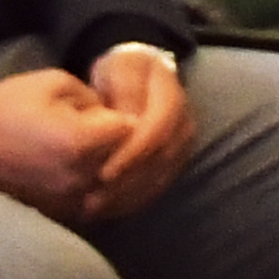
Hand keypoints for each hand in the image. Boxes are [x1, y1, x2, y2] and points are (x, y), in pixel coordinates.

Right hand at [0, 68, 132, 220]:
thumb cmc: (8, 105)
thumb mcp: (55, 83)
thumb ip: (93, 98)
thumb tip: (114, 116)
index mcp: (81, 143)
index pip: (131, 130)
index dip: (127, 115)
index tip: (119, 107)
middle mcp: (81, 179)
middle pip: (127, 162)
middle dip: (125, 144)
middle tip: (115, 129)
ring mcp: (70, 202)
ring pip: (115, 187)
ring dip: (115, 169)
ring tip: (104, 149)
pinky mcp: (60, 214)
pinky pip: (96, 203)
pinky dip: (100, 188)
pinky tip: (91, 170)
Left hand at [82, 45, 198, 221]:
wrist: (141, 77)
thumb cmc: (123, 72)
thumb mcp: (120, 70)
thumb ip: (125, 93)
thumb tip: (129, 125)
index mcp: (172, 97)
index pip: (157, 132)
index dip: (132, 155)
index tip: (104, 174)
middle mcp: (185, 124)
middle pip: (160, 161)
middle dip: (127, 183)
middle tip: (94, 200)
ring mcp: (183, 145)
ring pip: (160, 178)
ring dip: (127, 197)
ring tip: (95, 208)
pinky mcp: (175, 162)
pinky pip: (158, 186)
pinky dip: (132, 200)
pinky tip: (107, 207)